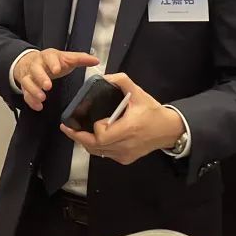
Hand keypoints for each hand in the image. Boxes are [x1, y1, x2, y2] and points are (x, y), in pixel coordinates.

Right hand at [13, 48, 98, 111]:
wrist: (31, 62)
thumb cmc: (52, 61)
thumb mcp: (66, 58)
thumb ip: (80, 59)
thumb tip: (95, 60)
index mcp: (48, 56)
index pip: (49, 57)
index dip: (52, 63)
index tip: (57, 69)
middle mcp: (36, 65)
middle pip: (35, 69)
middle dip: (41, 77)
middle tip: (48, 86)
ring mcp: (29, 75)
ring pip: (27, 81)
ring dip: (34, 90)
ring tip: (42, 98)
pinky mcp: (26, 86)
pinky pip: (25, 94)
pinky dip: (31, 101)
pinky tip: (38, 106)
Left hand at [59, 73, 185, 164]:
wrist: (169, 130)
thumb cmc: (153, 111)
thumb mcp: (139, 92)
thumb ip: (121, 81)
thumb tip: (104, 76)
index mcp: (128, 129)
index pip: (101, 136)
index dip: (95, 128)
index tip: (97, 119)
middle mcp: (125, 145)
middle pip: (94, 146)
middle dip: (78, 137)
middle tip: (66, 128)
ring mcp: (125, 155)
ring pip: (98, 152)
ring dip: (86, 142)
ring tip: (77, 132)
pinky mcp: (126, 159)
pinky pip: (105, 154)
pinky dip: (98, 147)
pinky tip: (95, 137)